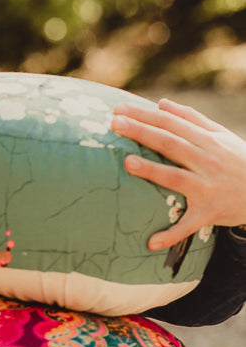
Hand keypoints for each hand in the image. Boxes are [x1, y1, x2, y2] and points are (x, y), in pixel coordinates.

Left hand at [111, 97, 245, 250]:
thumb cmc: (240, 160)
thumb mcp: (221, 136)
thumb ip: (191, 119)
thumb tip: (161, 104)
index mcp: (207, 140)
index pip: (170, 123)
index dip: (144, 115)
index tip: (118, 108)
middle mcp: (207, 160)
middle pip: (170, 143)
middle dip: (141, 132)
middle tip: (113, 124)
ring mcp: (208, 186)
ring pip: (176, 177)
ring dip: (152, 171)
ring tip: (127, 163)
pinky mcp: (210, 212)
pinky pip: (188, 225)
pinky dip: (171, 235)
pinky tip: (150, 243)